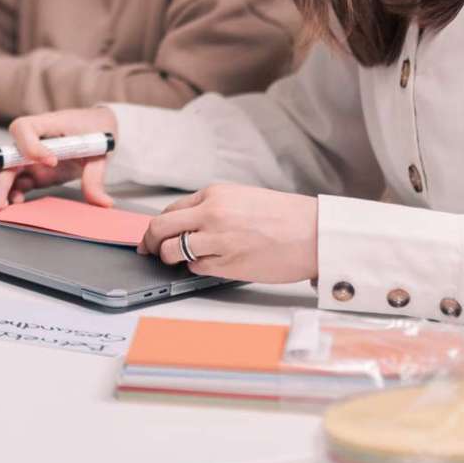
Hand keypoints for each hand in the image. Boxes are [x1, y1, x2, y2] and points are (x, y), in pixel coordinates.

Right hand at [0, 106, 115, 211]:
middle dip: (1, 180)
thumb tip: (102, 202)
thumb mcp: (100, 150)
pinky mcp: (35, 173)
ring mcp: (31, 158)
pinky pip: (19, 184)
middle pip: (8, 156)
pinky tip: (16, 205)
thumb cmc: (94, 129)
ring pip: (8, 173)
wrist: (97, 128)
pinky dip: (14, 194)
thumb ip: (96, 176)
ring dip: (1, 191)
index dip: (31, 146)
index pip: (25, 128)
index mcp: (47, 124)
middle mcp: (33, 141)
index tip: (52, 161)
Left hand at [138, 185, 318, 283]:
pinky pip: (196, 269)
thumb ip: (212, 208)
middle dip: (149, 242)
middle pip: (160, 228)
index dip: (158, 226)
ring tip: (178, 261)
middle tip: (149, 251)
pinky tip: (209, 265)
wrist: (314, 233)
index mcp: (214, 194)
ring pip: (172, 251)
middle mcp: (211, 213)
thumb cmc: (285, 217)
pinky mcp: (227, 264)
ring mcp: (217, 240)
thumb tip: (184, 224)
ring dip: (170, 259)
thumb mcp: (242, 198)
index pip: (170, 209)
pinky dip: (196, 269)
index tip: (153, 235)